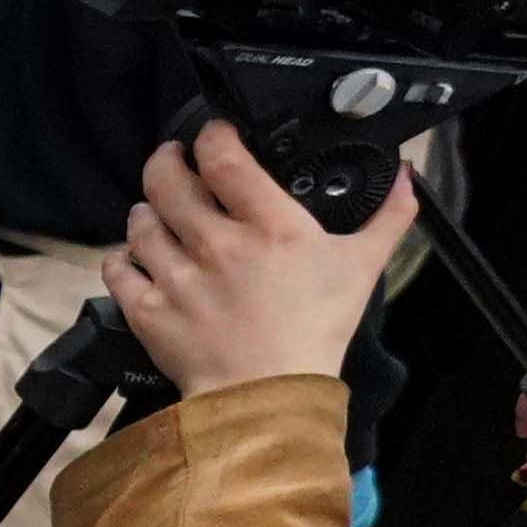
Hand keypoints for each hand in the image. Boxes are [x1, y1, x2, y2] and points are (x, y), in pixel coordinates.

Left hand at [111, 120, 404, 400]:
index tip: (213, 133)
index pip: (224, 159)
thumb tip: (408, 178)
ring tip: (157, 210)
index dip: (212, 135)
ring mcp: (176, 276)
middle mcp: (215, 244)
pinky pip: (117, 268)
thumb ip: (388, 217)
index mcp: (268, 226)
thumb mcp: (363, 266)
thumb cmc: (316, 329)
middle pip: (167, 181)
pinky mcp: (148, 309)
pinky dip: (122, 257)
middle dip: (165, 161)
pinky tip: (136, 256)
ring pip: (140, 222)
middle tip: (172, 158)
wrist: (270, 393)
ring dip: (146, 210)